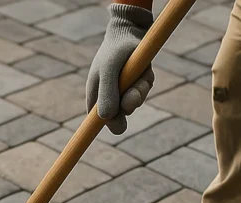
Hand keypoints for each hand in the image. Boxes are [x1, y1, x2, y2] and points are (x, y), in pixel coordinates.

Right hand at [86, 3, 154, 134]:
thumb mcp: (108, 71)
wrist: (129, 32)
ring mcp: (123, 94)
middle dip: (129, 104)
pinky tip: (142, 70)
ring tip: (137, 72)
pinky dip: (145, 81)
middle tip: (132, 93)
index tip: (114, 131)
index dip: (103, 128)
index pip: (96, 123)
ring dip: (139, 89)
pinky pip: (144, 91)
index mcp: (95, 99)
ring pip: (135, 104)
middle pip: (120, 118)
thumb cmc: (113, 52)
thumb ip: (106, 94)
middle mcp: (108, 99)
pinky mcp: (137, 86)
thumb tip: (105, 118)